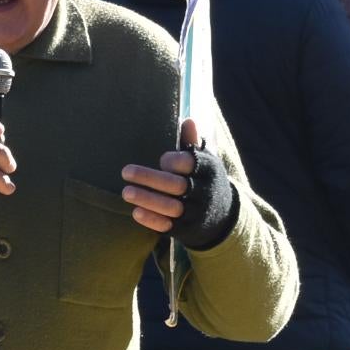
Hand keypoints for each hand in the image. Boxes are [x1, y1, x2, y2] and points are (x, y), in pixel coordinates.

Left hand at [122, 119, 237, 243]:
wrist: (223, 216)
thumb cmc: (206, 179)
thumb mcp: (206, 160)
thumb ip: (193, 142)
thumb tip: (188, 120)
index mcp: (210, 170)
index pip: (191, 164)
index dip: (174, 161)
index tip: (161, 159)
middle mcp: (205, 192)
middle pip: (177, 185)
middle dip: (150, 178)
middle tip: (126, 171)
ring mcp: (197, 213)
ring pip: (171, 207)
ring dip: (147, 199)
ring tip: (126, 192)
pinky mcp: (187, 229)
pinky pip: (169, 226)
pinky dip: (152, 220)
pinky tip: (136, 212)